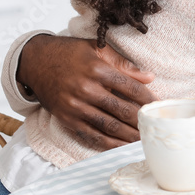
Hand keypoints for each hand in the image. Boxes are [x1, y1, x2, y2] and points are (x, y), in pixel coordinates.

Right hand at [18, 35, 156, 149]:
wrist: (35, 62)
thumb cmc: (69, 52)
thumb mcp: (97, 49)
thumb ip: (124, 63)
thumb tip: (149, 77)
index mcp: (97, 70)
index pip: (130, 87)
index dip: (148, 98)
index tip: (159, 104)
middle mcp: (86, 90)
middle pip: (122, 110)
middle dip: (142, 120)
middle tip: (156, 125)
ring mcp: (75, 107)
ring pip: (109, 126)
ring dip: (129, 135)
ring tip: (145, 139)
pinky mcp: (67, 120)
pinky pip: (92, 136)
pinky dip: (109, 144)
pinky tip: (122, 146)